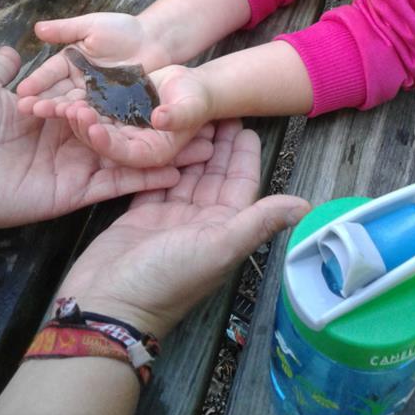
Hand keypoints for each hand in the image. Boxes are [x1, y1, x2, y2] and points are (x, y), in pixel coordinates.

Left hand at [0, 47, 195, 228]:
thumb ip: (6, 71)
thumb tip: (15, 50)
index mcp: (55, 118)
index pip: (105, 108)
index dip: (138, 102)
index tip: (172, 95)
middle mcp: (71, 143)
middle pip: (126, 134)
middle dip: (162, 131)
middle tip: (204, 127)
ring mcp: (75, 168)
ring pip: (128, 159)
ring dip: (163, 155)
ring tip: (204, 149)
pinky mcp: (75, 192)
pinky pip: (115, 184)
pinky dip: (145, 179)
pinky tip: (176, 172)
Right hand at [16, 12, 170, 115]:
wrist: (154, 41)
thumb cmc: (123, 30)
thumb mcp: (92, 26)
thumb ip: (66, 29)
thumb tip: (37, 28)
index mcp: (70, 63)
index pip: (50, 73)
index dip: (36, 82)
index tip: (22, 91)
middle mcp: (79, 82)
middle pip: (59, 93)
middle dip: (43, 100)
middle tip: (27, 109)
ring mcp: (96, 96)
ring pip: (75, 105)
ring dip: (60, 110)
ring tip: (45, 115)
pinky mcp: (112, 106)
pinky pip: (98, 113)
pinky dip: (87, 118)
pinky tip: (75, 122)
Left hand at [52, 64, 214, 168]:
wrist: (188, 86)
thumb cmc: (196, 99)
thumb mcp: (191, 106)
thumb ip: (178, 116)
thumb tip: (160, 120)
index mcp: (151, 152)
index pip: (126, 154)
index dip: (109, 145)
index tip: (94, 130)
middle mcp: (131, 147)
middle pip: (103, 143)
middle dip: (86, 129)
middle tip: (70, 112)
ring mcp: (119, 133)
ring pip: (93, 128)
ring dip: (77, 118)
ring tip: (61, 104)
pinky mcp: (112, 117)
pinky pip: (92, 112)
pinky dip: (78, 105)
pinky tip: (63, 95)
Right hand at [56, 119, 310, 338]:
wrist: (108, 305)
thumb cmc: (167, 278)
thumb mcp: (218, 248)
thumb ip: (259, 222)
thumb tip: (306, 204)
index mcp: (224, 228)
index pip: (240, 183)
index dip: (244, 155)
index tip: (246, 123)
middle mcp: (201, 222)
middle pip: (214, 175)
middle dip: (219, 144)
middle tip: (218, 109)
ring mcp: (170, 218)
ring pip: (187, 175)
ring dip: (192, 147)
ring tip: (192, 116)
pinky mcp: (141, 215)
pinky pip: (158, 180)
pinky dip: (162, 161)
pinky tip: (164, 138)